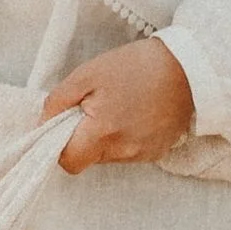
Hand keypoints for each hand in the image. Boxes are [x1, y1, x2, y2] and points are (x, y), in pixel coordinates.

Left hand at [44, 37, 194, 172]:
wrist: (187, 68)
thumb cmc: (135, 67)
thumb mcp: (87, 74)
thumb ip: (58, 101)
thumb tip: (43, 123)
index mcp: (103, 133)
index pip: (69, 163)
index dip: (59, 147)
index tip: (63, 126)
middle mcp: (124, 152)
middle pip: (88, 158)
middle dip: (82, 138)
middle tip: (93, 108)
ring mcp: (143, 155)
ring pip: (108, 156)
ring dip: (105, 137)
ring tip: (118, 106)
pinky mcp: (157, 152)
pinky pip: (129, 152)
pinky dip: (124, 137)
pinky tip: (134, 113)